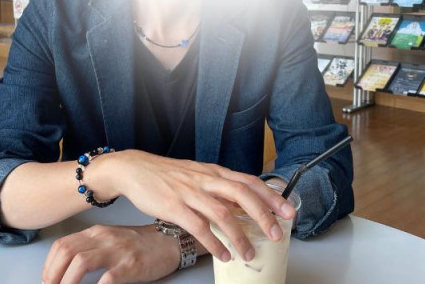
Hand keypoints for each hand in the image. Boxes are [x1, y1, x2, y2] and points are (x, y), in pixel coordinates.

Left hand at [42, 224, 184, 283]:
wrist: (169, 241)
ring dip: (66, 283)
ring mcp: (118, 250)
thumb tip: (63, 268)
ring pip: (81, 262)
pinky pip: (107, 279)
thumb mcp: (111, 239)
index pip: (62, 245)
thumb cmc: (139, 244)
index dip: (48, 266)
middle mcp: (105, 237)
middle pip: (67, 252)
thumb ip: (90, 247)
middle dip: (52, 275)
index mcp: (97, 232)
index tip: (47, 281)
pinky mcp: (131, 265)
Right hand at [102, 151, 295, 262]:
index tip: (289, 210)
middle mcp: (206, 179)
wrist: (136, 169)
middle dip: (263, 215)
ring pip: (222, 213)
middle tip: (277, 234)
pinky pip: (199, 227)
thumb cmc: (169, 175)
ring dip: (239, 236)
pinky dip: (214, 243)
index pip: (249, 181)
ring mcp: (191, 192)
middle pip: (242, 194)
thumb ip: (220, 187)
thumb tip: (244, 202)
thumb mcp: (199, 175)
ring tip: (249, 254)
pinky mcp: (174, 206)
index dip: (271, 196)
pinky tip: (222, 254)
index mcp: (215, 172)